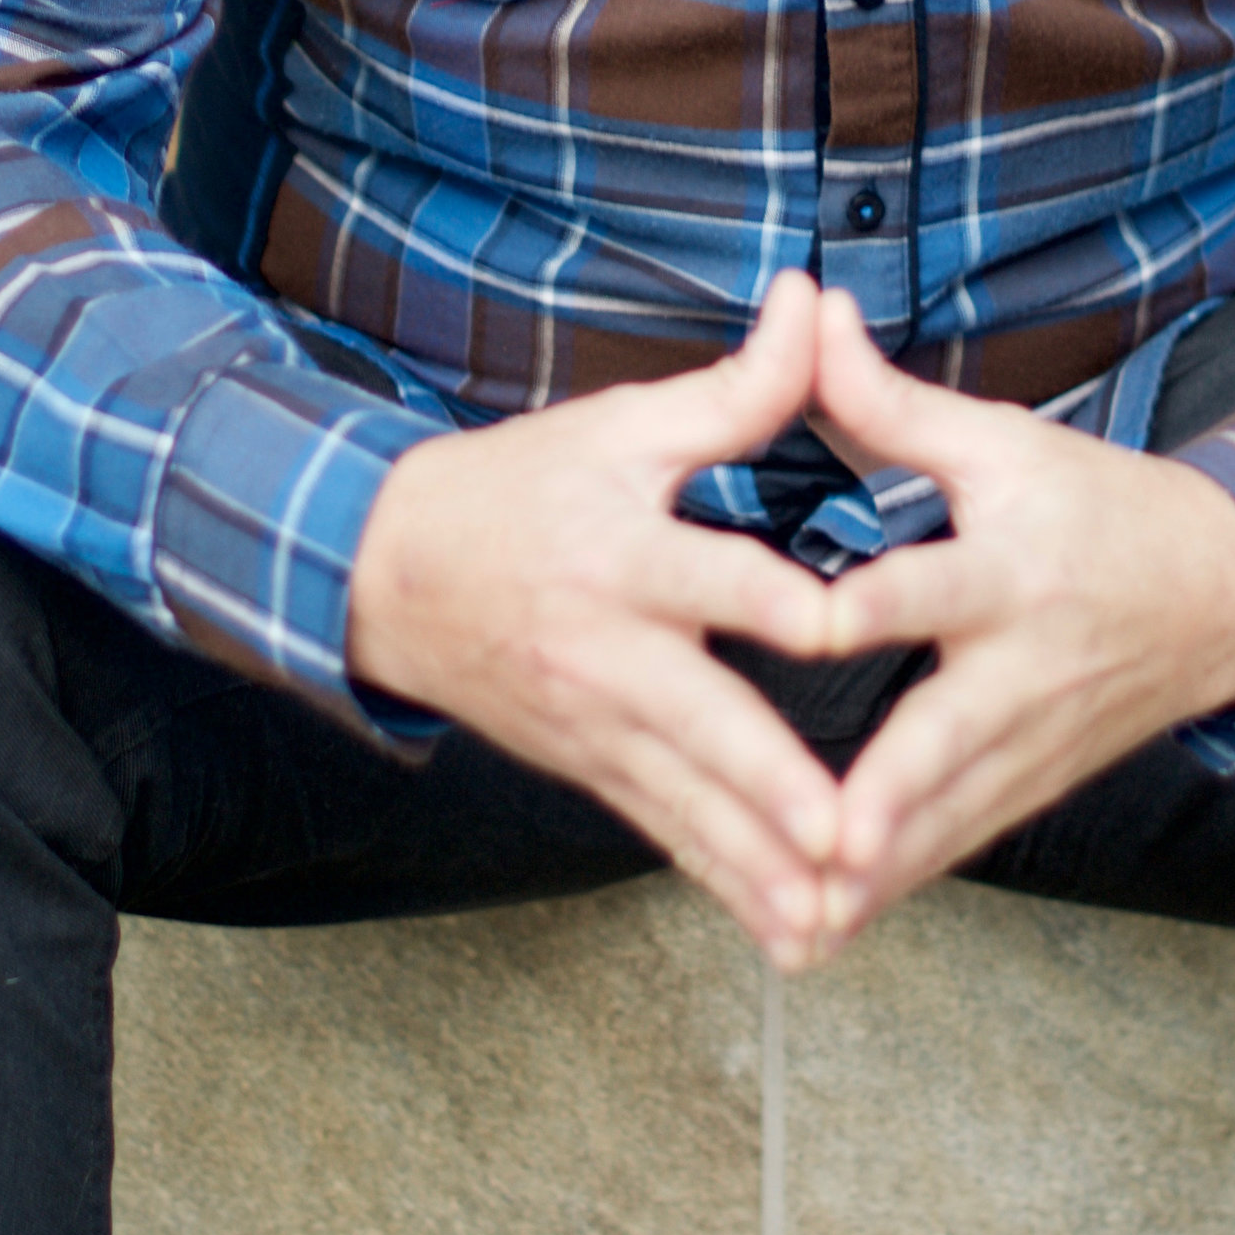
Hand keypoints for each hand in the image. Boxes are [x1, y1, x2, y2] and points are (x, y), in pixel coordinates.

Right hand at [346, 273, 842, 966]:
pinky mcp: (591, 766)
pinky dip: (723, 884)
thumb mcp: (621, 424)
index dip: (779, 601)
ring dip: (759, 864)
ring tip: (832, 916)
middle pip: (703, 722)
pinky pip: (665, 832)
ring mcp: (595, 723)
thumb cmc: (520, 487)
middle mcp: (609, 651)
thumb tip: (810, 300)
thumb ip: (734, 387)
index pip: (712, 577)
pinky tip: (785, 935)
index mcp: (624, 554)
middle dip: (774, 788)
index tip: (845, 630)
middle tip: (850, 839)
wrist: (384, 572)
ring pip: (688, 801)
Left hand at [810, 289, 1234, 950]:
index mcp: (1010, 572)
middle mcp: (1022, 670)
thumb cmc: (1097, 504)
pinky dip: (898, 889)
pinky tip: (824, 935)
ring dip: (878, 873)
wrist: (1226, 592)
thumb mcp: (1004, 442)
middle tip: (821, 844)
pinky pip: (958, 844)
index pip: (933, 586)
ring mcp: (1032, 743)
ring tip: (797, 924)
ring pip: (948, 818)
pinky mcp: (1033, 787)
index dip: (871, 603)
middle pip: (947, 740)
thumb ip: (890, 401)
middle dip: (889, 800)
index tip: (810, 626)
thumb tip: (810, 311)